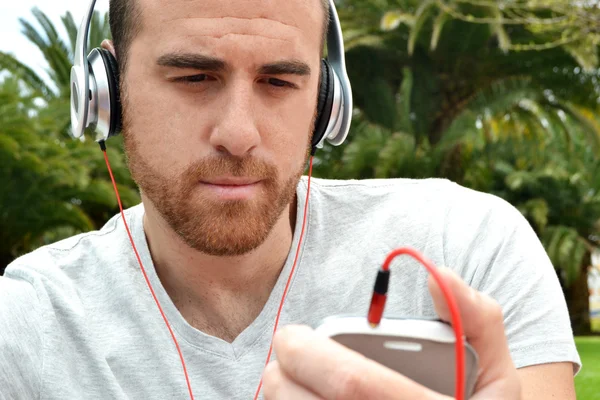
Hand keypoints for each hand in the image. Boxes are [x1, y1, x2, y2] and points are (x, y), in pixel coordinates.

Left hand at [262, 267, 521, 398]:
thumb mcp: (496, 371)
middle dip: (282, 377)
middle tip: (281, 353)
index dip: (312, 355)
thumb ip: (475, 317)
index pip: (355, 382)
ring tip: (285, 378)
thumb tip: (436, 275)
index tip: (291, 336)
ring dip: (282, 398)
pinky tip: (301, 399)